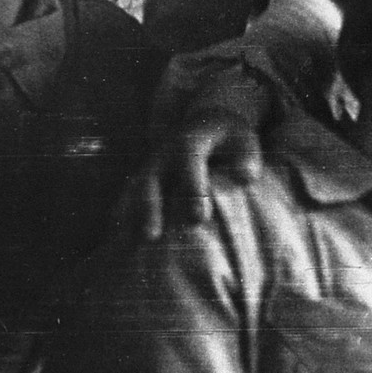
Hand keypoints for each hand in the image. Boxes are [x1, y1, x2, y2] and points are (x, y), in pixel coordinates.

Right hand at [137, 107, 263, 240]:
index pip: (187, 160)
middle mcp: (163, 155)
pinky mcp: (142, 181)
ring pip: (133, 193)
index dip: (192, 187)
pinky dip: (124, 221)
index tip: (199, 218)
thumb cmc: (229, 139)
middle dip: (149, 207)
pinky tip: (126, 247)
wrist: (204, 123)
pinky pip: (127, 201)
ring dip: (131, 219)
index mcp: (189, 141)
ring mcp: (149, 168)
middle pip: (149, 180)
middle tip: (151, 236)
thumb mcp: (244, 140)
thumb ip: (247, 158)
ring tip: (130, 249)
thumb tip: (245, 177)